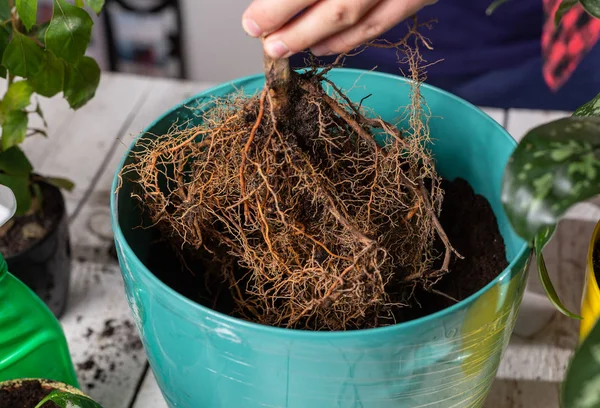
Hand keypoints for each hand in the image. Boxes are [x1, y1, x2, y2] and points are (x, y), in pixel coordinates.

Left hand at [242, 0, 436, 58]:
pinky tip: (321, 46)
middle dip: (291, 25)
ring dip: (315, 38)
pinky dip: (348, 40)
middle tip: (262, 37)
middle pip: (336, 3)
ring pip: (356, 18)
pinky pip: (381, 23)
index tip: (253, 21)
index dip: (280, 6)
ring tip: (284, 47)